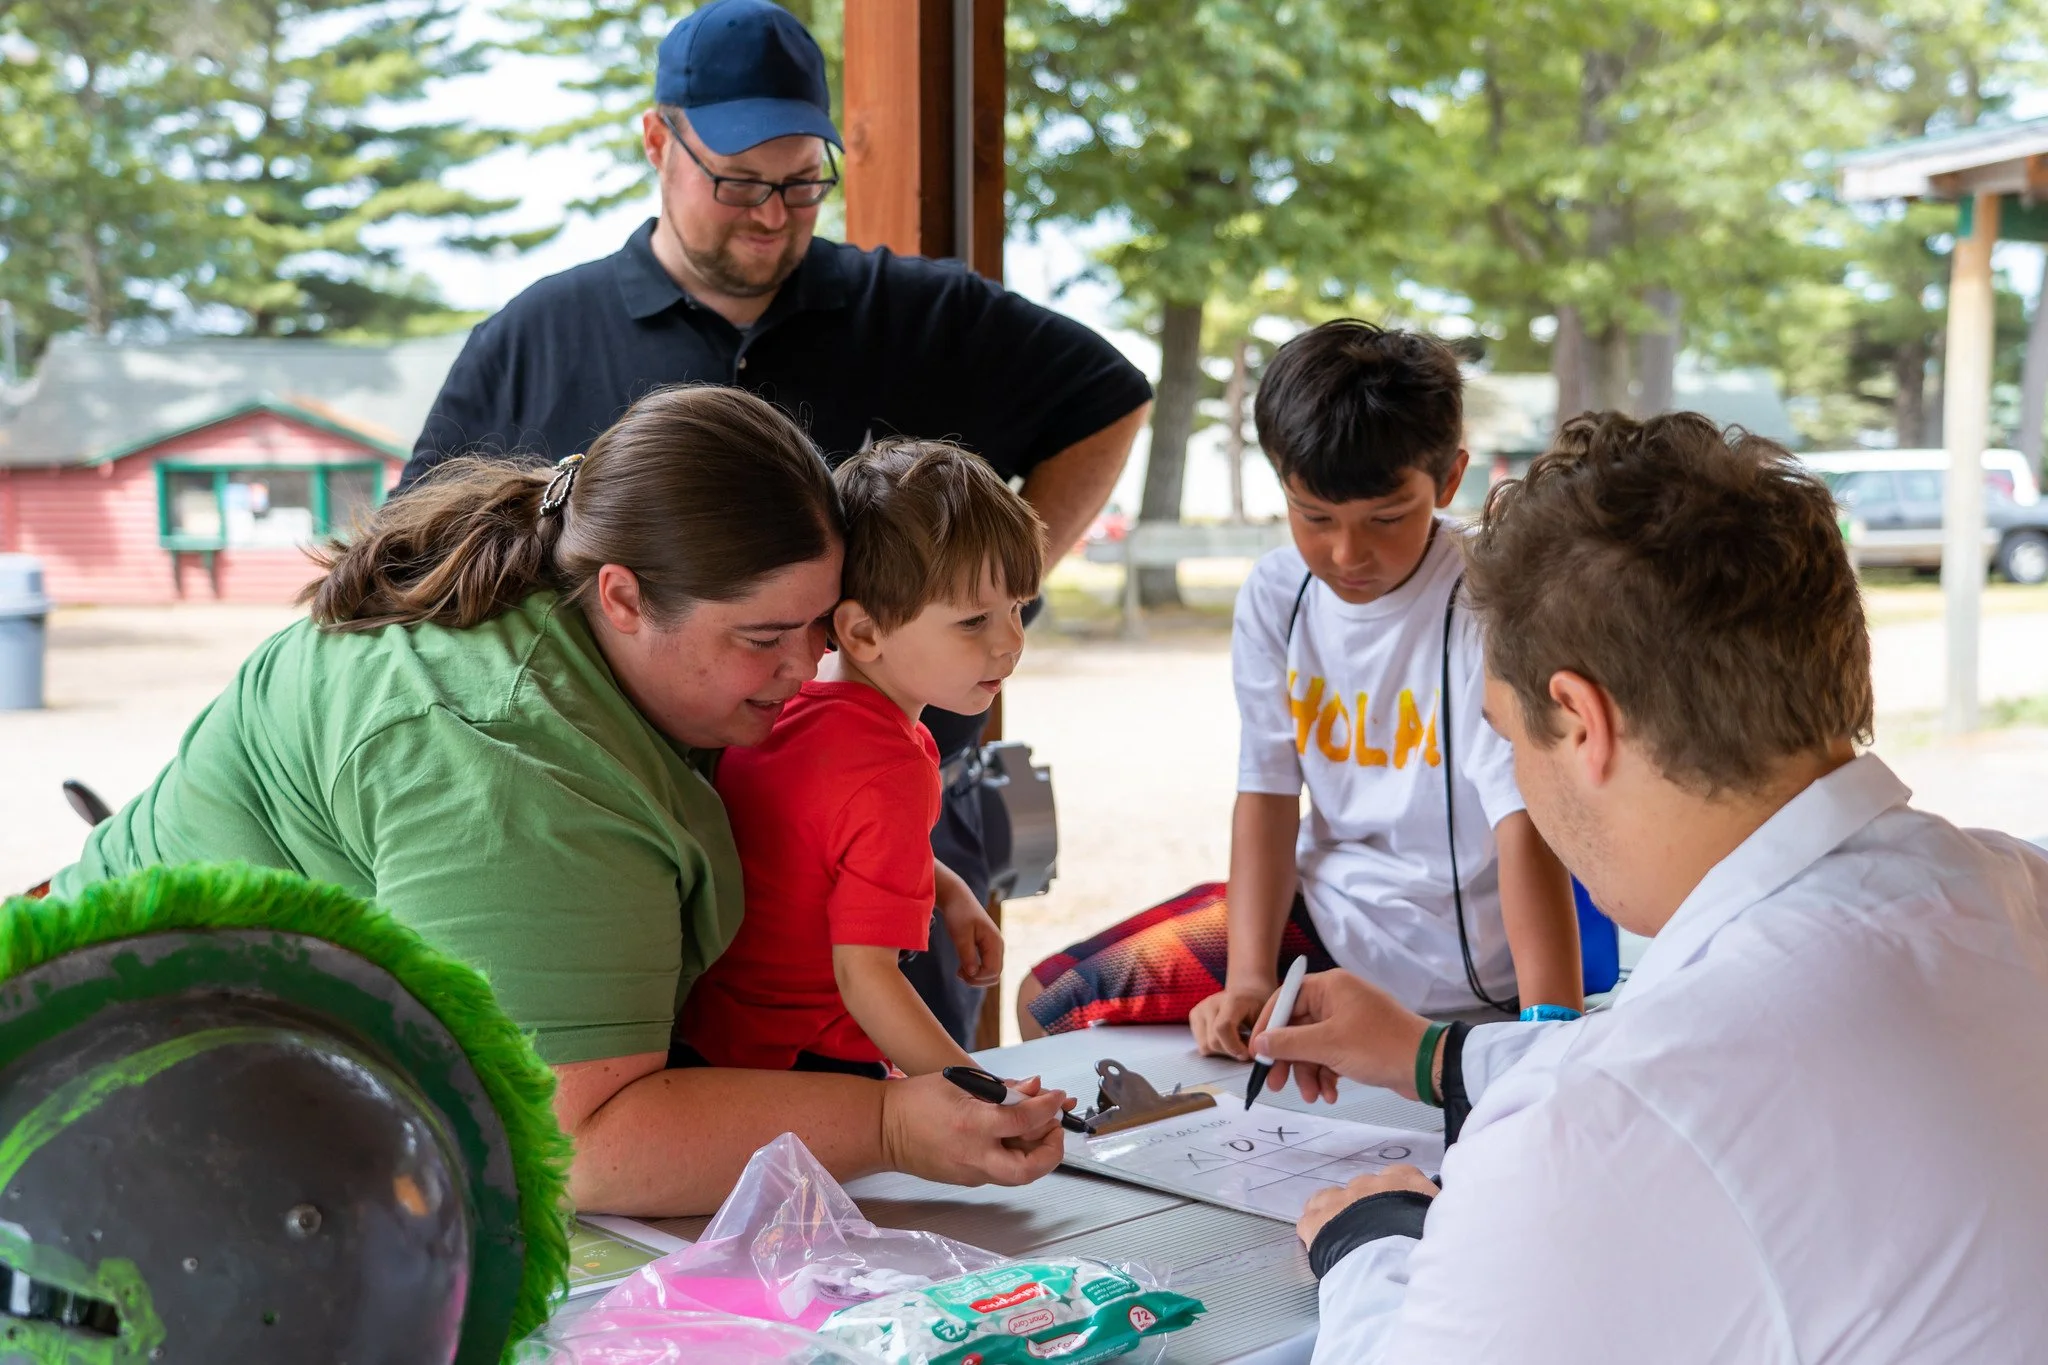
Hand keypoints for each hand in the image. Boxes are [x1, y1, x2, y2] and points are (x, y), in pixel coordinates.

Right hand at [879, 1072, 1067, 1187]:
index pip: (1025, 1120)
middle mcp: (974, 1155)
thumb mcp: (961, 1082)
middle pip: (1029, 1169)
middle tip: (1054, 1128)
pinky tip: (1013, 1137)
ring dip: (1036, 1155)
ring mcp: (969, 1173)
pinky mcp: (965, 1179)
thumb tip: (1033, 1088)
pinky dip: (1015, 1156)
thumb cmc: (916, 1101)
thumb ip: (1001, 1088)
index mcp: (973, 1125)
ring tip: (1035, 1129)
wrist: (883, 1129)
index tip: (1056, 1098)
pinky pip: (1000, 1172)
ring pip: (1018, 1175)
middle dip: (1052, 1151)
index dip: (1048, 1108)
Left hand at [939, 892, 1003, 987]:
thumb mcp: (960, 935)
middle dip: (977, 980)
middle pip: (994, 975)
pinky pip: (986, 967)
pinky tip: (962, 968)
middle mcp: (998, 946)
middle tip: (958, 973)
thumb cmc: (959, 913)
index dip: (976, 978)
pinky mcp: (987, 948)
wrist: (958, 898)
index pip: (992, 971)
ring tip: (959, 971)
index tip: (959, 972)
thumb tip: (973, 974)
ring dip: (976, 977)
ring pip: (991, 973)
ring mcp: (994, 948)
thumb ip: (967, 954)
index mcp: (994, 942)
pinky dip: (975, 972)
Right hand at [1189, 980, 1275, 1060]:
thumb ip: (1260, 1036)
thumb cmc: (1257, 1007)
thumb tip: (1254, 1054)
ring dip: (1222, 1052)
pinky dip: (1214, 1049)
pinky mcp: (1194, 1016)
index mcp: (1231, 1000)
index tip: (1246, 1054)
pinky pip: (1200, 1045)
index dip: (1234, 1046)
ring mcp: (1200, 1009)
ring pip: (1205, 1046)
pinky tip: (1225, 1040)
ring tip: (1235, 1043)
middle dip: (1230, 1052)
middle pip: (1213, 1041)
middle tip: (1245, 1049)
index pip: (1222, 1027)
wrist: (1247, 993)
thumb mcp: (1266, 1019)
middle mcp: (1211, 1003)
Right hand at [1248, 970, 1430, 1104]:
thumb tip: (1258, 1043)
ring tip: (1312, 1096)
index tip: (1256, 1052)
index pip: (1285, 998)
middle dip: (1288, 1058)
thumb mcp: (1328, 1045)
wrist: (1427, 1067)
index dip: (1268, 1026)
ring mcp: (1349, 1021)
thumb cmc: (1379, 1046)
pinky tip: (1330, 1094)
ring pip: (1313, 1046)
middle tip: (1276, 1084)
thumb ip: (1289, 1043)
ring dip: (1308, 1072)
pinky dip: (1326, 1075)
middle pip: (1297, 1026)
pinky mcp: (1358, 1042)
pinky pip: (1330, 1056)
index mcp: (1330, 986)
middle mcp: (1337, 999)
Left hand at [1296, 1164, 1437, 1246]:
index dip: (1400, 1194)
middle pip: (1366, 1190)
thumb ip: (1437, 1214)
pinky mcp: (1316, 1221)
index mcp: (1404, 1181)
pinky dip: (1315, 1229)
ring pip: (1333, 1198)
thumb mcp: (1442, 1225)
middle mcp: (1370, 1184)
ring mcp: (1339, 1200)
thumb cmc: (1423, 1244)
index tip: (1401, 1211)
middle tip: (1376, 1233)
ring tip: (1346, 1236)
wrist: (1390, 1264)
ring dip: (1338, 1213)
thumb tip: (1444, 1216)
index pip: (1403, 1177)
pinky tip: (1321, 1242)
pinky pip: (1310, 1219)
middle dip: (1369, 1207)